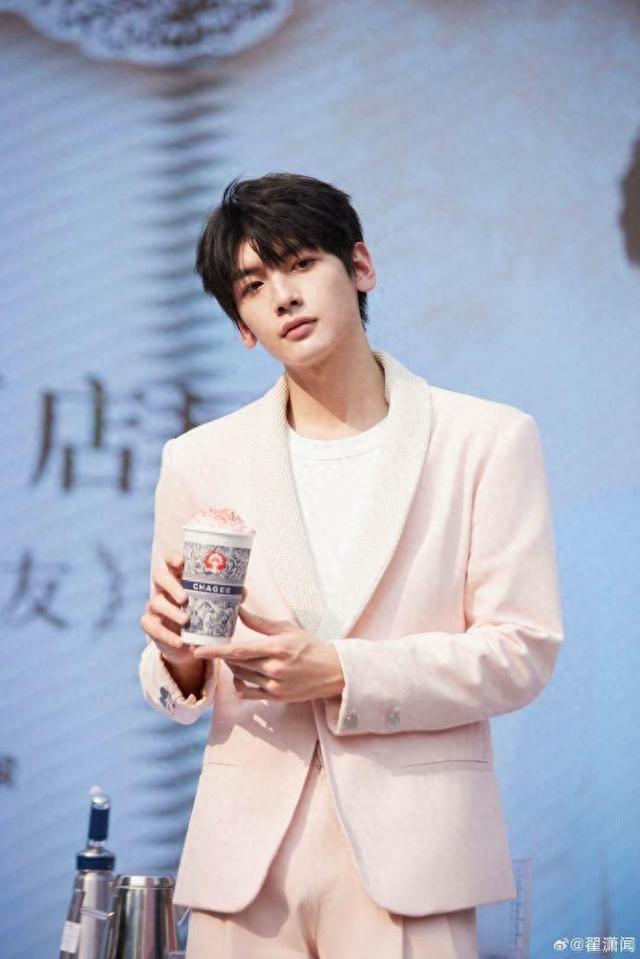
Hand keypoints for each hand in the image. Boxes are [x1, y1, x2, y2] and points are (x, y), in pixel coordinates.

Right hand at [138, 551, 246, 667]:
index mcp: (178, 577)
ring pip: (155, 602)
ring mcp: (155, 606)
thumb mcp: (215, 604)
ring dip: (171, 611)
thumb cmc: (202, 614)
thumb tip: (243, 592)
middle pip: (159, 577)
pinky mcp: (150, 625)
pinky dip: (166, 635)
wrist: (190, 643)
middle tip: (185, 597)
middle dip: (171, 585)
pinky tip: (179, 641)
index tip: (181, 562)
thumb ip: (228, 596)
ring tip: (186, 620)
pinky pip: (152, 627)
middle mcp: (164, 589)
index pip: (170, 561)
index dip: (173, 558)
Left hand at [192, 606, 344, 702]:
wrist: (332, 671)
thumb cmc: (310, 646)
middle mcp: (274, 668)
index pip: (240, 650)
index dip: (217, 651)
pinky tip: (240, 675)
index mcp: (277, 648)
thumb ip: (261, 623)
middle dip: (223, 655)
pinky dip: (240, 683)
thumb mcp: (287, 629)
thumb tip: (239, 610)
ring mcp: (274, 685)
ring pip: (241, 676)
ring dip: (233, 666)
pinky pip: (247, 692)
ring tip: (233, 656)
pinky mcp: (275, 697)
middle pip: (237, 663)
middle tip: (215, 646)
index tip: (199, 650)